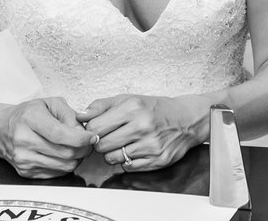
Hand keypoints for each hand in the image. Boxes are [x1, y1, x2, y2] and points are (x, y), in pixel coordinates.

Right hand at [0, 97, 94, 177]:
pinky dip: (65, 166)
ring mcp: (23, 159)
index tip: (93, 137)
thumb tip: (83, 132)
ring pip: (63, 166)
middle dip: (83, 149)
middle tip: (88, 143)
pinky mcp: (25, 172)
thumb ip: (69, 114)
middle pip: (64, 153)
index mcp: (30, 119)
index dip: (81, 138)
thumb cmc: (28, 114)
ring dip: (77, 159)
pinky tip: (64, 155)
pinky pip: (55, 174)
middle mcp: (23, 141)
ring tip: (77, 148)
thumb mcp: (50, 103)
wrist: (1, 129)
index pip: (60, 134)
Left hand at [80, 94, 204, 173]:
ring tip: (125, 143)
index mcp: (133, 108)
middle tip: (112, 136)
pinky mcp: (157, 160)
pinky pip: (127, 167)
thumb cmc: (156, 109)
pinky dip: (127, 161)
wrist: (187, 119)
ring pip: (112, 159)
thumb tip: (80, 115)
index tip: (99, 129)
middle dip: (102, 143)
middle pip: (101, 146)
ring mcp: (150, 145)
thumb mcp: (129, 99)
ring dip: (114, 153)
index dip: (92, 130)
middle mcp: (142, 126)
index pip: (94, 128)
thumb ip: (101, 106)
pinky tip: (136, 150)